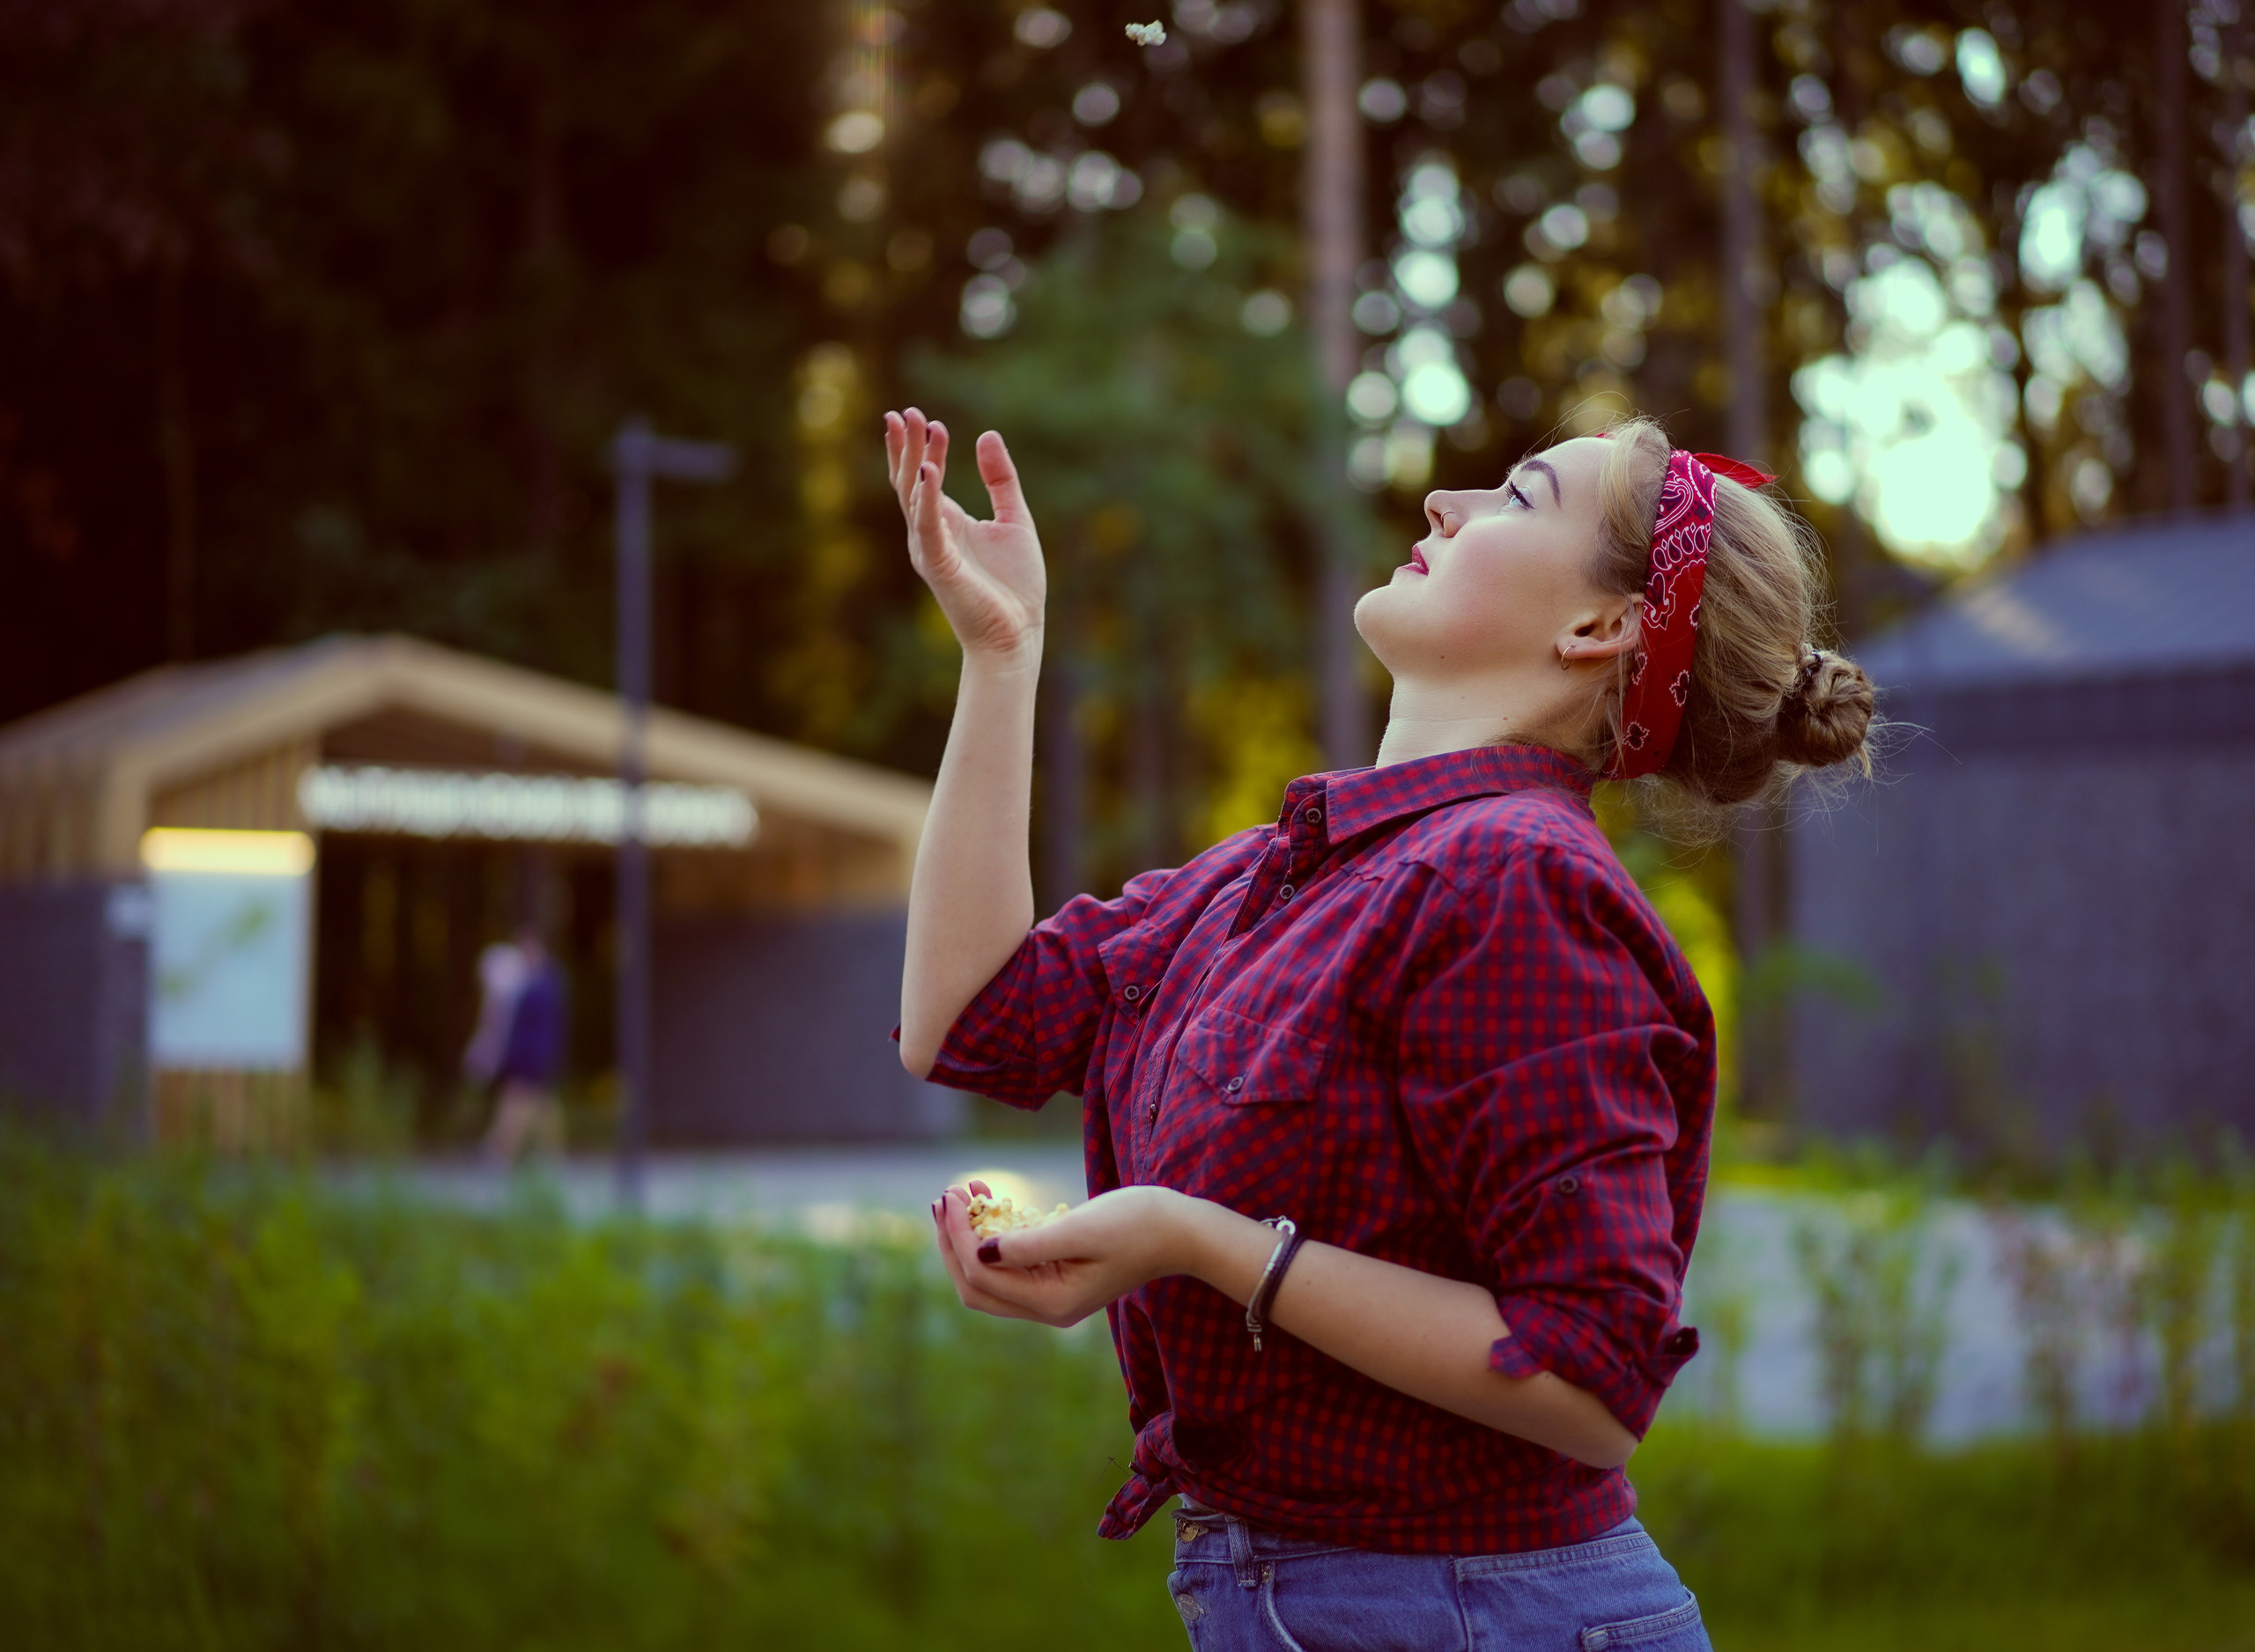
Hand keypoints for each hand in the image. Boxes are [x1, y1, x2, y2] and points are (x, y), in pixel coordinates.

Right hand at [883, 409, 1045, 665]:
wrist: (1017, 633)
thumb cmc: (1014, 586)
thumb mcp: (1014, 519)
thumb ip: (1000, 480)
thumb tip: (986, 435)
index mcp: (946, 522)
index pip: (923, 477)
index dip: (921, 447)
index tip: (923, 418)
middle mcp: (930, 533)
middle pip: (909, 482)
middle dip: (905, 446)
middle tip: (904, 411)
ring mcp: (931, 549)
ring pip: (913, 497)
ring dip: (914, 461)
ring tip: (917, 427)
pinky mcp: (939, 565)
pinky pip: (927, 526)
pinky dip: (926, 498)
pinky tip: (929, 470)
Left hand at [929, 1180, 1198, 1327]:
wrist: (1181, 1231)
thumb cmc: (1138, 1224)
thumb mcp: (1081, 1229)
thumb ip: (1029, 1244)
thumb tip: (980, 1252)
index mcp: (1052, 1303)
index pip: (982, 1275)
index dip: (958, 1237)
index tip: (952, 1195)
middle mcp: (1047, 1309)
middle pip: (975, 1287)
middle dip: (953, 1242)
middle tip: (945, 1195)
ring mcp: (1051, 1297)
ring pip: (988, 1277)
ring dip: (968, 1238)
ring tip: (961, 1194)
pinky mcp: (1056, 1278)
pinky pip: (1009, 1265)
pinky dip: (992, 1236)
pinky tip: (990, 1202)